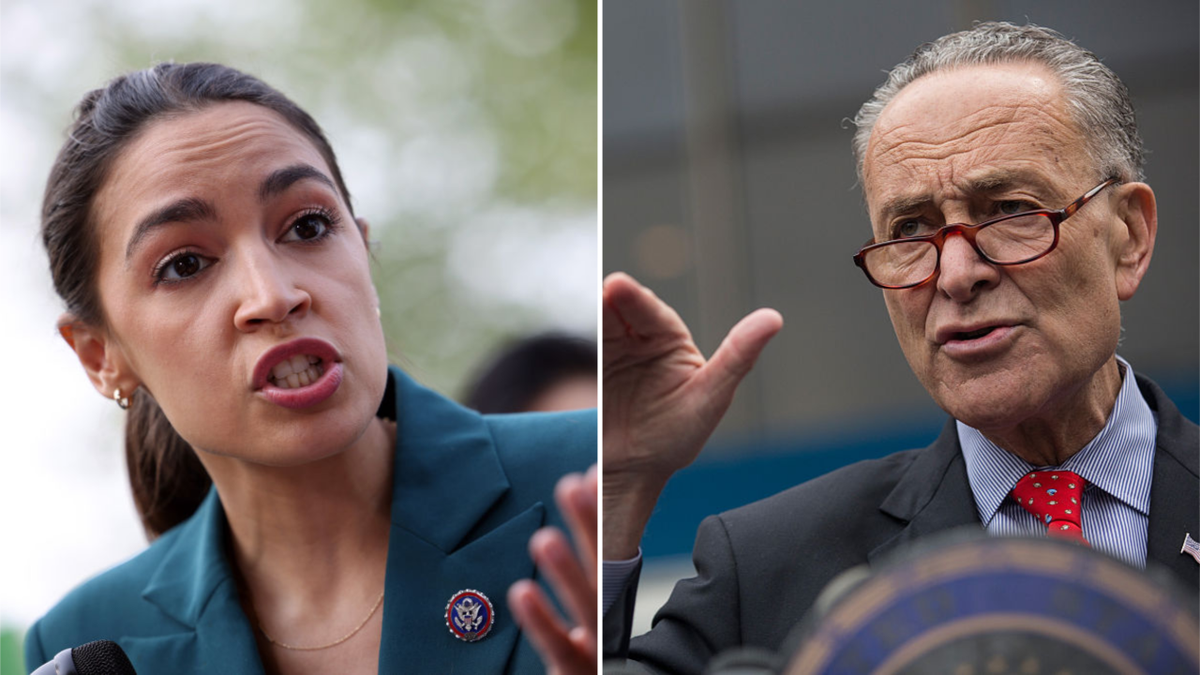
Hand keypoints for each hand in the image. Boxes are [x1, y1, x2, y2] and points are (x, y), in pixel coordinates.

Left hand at [509, 466, 596, 674]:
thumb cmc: (591, 664)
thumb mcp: (591, 622)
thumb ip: (584, 581)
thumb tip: (569, 510)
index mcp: (608, 607)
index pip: (605, 554)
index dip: (596, 516)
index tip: (589, 472)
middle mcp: (607, 624)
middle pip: (601, 571)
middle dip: (588, 527)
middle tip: (572, 484)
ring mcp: (596, 653)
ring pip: (585, 608)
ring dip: (565, 572)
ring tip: (545, 539)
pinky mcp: (576, 674)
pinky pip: (557, 648)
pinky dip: (541, 622)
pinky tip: (522, 593)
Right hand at [602, 272, 781, 557]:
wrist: (633, 473)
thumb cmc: (678, 437)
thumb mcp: (711, 397)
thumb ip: (738, 355)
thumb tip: (774, 317)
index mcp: (673, 342)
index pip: (655, 316)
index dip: (637, 300)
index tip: (617, 286)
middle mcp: (642, 341)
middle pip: (624, 313)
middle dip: (614, 300)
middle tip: (606, 289)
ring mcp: (614, 355)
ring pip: (603, 326)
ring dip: (597, 312)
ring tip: (593, 300)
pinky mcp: (591, 370)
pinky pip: (586, 350)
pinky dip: (582, 337)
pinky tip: (578, 328)